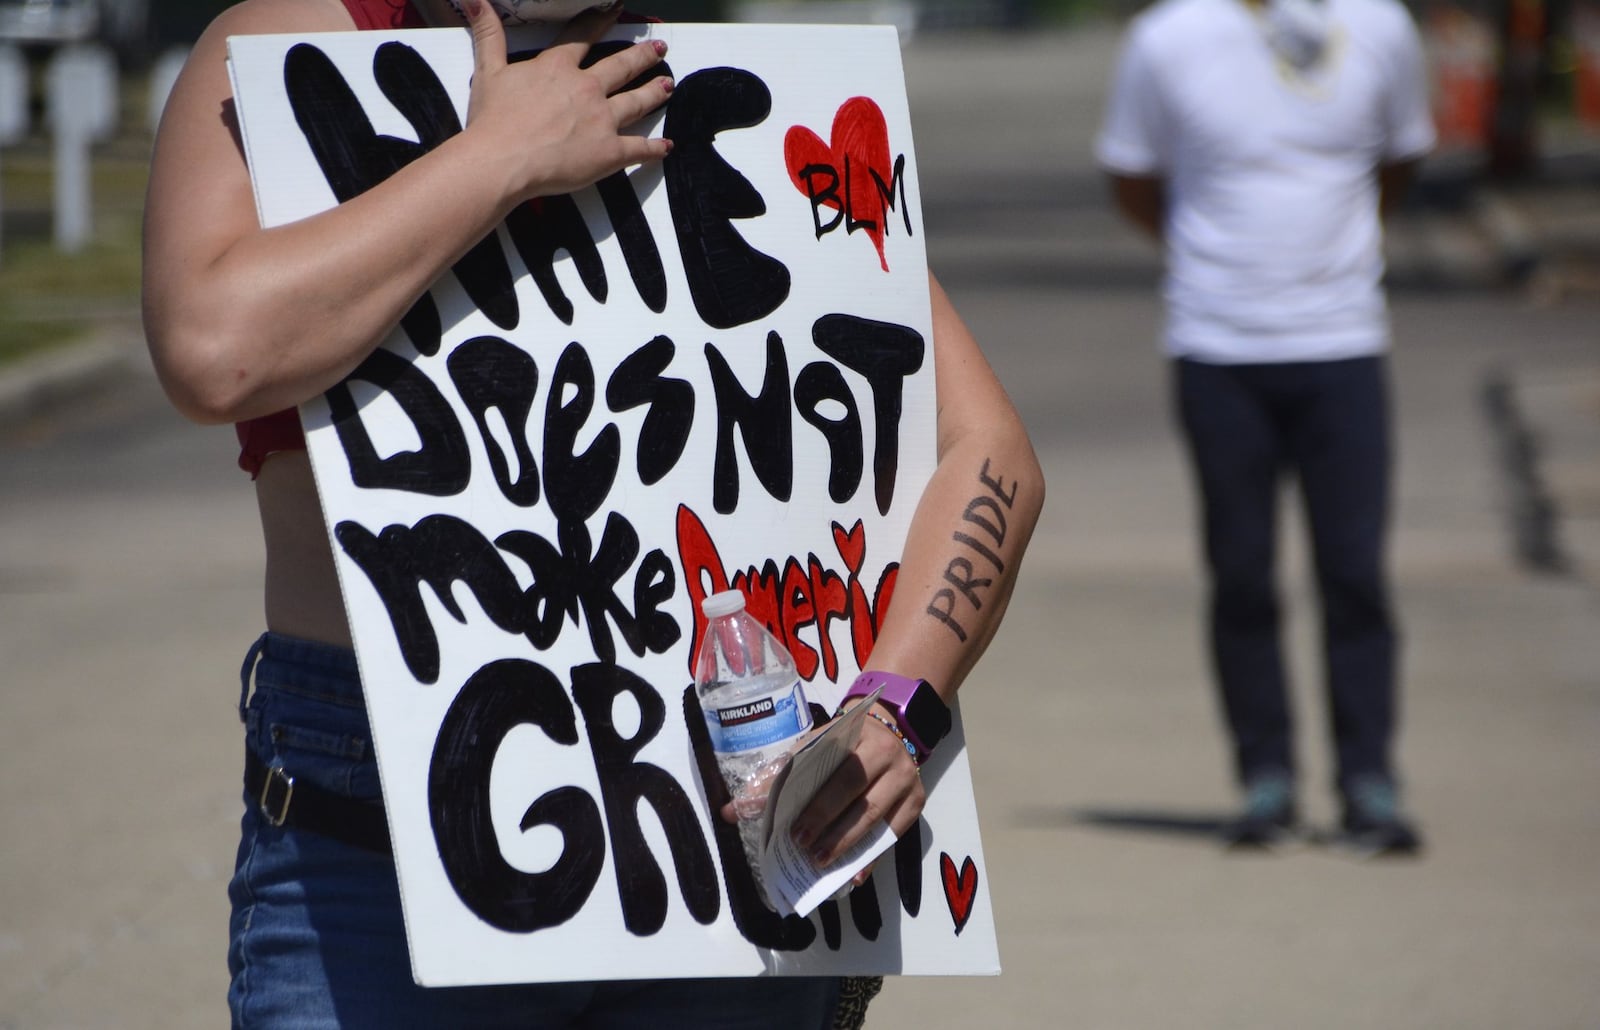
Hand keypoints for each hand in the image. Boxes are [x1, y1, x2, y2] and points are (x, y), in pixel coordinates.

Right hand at [462, 0, 673, 201]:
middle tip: (659, 47)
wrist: (502, 160)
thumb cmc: (493, 120)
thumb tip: (475, 0)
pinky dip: (654, 148)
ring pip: (636, 101)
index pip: (584, 37)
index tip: (616, 9)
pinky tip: (666, 145)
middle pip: (621, 66)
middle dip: (642, 55)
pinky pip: (639, 148)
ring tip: (668, 84)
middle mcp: (586, 89)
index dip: (601, 20)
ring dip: (654, 92)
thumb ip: (488, 34)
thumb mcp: (488, 71)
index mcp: (558, 68)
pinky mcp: (609, 152)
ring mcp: (602, 120)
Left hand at [785, 703, 925, 883]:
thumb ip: (778, 776)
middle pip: (854, 791)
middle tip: (801, 845)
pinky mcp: (916, 802)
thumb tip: (732, 811)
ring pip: (875, 815)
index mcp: (857, 733)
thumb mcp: (815, 748)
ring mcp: (906, 779)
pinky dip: (871, 857)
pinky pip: (893, 834)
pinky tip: (852, 873)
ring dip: (845, 842)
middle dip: (825, 820)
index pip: (830, 764)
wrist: (890, 731)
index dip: (811, 797)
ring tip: (819, 861)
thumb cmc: (844, 745)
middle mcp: (888, 753)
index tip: (790, 825)